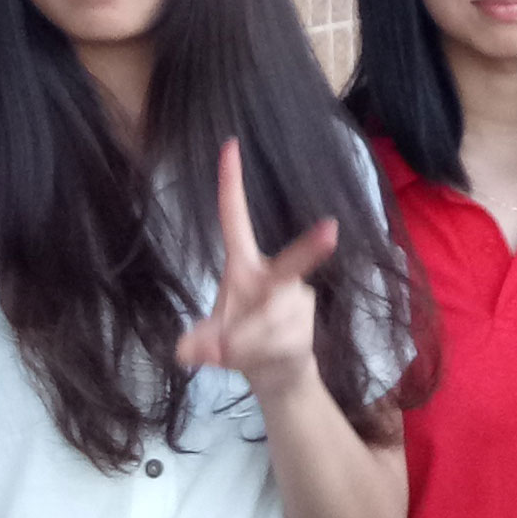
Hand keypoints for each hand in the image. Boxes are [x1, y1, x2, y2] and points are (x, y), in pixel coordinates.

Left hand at [170, 140, 337, 401]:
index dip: (231, 183)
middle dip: (312, 248)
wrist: (277, 373)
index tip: (229, 144)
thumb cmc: (238, 341)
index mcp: (244, 264)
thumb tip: (185, 353)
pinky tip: (261, 360)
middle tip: (331, 228)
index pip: (234, 218)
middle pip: (292, 263)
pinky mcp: (305, 330)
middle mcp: (275, 277)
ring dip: (247, 343)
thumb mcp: (205, 344)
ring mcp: (295, 303)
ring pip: (273, 320)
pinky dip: (259, 356)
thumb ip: (194, 345)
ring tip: (237, 353)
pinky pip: (278, 343)